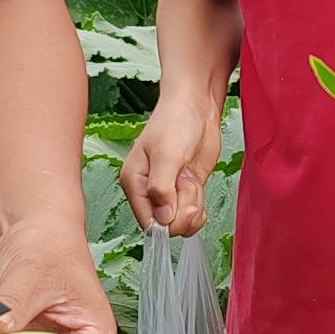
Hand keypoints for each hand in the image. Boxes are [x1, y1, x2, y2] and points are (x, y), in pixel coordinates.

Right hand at [121, 96, 224, 236]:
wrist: (197, 106)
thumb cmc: (175, 121)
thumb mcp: (167, 154)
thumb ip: (161, 188)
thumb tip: (162, 219)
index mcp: (134, 182)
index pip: (146, 222)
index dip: (166, 220)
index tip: (177, 202)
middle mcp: (149, 191)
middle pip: (166, 226)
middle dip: (182, 210)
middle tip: (185, 183)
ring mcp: (169, 193)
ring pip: (182, 223)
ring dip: (193, 205)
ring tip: (189, 178)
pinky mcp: (186, 192)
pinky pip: (193, 216)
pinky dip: (200, 206)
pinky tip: (197, 186)